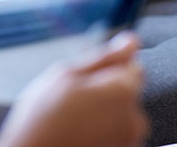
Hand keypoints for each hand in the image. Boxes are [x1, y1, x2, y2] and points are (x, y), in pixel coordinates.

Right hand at [0, 32, 147, 146]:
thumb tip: (129, 41)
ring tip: (73, 120)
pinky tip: (78, 135)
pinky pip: (115, 136)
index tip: (87, 77)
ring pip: (120, 116)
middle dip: (106, 91)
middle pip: (127, 92)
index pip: (132, 65)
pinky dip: (101, 133)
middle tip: (74, 99)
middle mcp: (134, 119)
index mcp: (123, 91)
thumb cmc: (42, 121)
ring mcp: (128, 142)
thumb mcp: (65, 74)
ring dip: (103, 114)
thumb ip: (105, 56)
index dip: (108, 67)